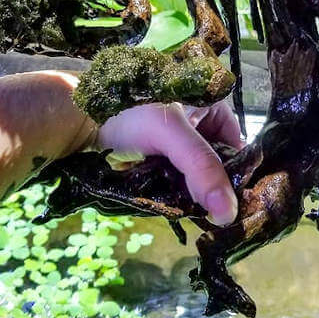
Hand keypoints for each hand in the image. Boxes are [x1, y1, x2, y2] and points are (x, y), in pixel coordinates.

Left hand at [96, 101, 242, 225]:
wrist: (79, 120)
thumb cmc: (127, 112)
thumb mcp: (171, 134)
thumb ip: (201, 169)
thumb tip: (228, 214)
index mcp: (210, 102)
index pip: (238, 145)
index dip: (238, 174)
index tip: (235, 203)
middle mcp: (199, 121)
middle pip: (219, 162)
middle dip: (215, 187)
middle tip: (216, 215)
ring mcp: (179, 141)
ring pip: (199, 174)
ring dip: (198, 194)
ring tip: (200, 215)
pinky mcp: (160, 158)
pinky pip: (180, 179)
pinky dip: (181, 193)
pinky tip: (180, 207)